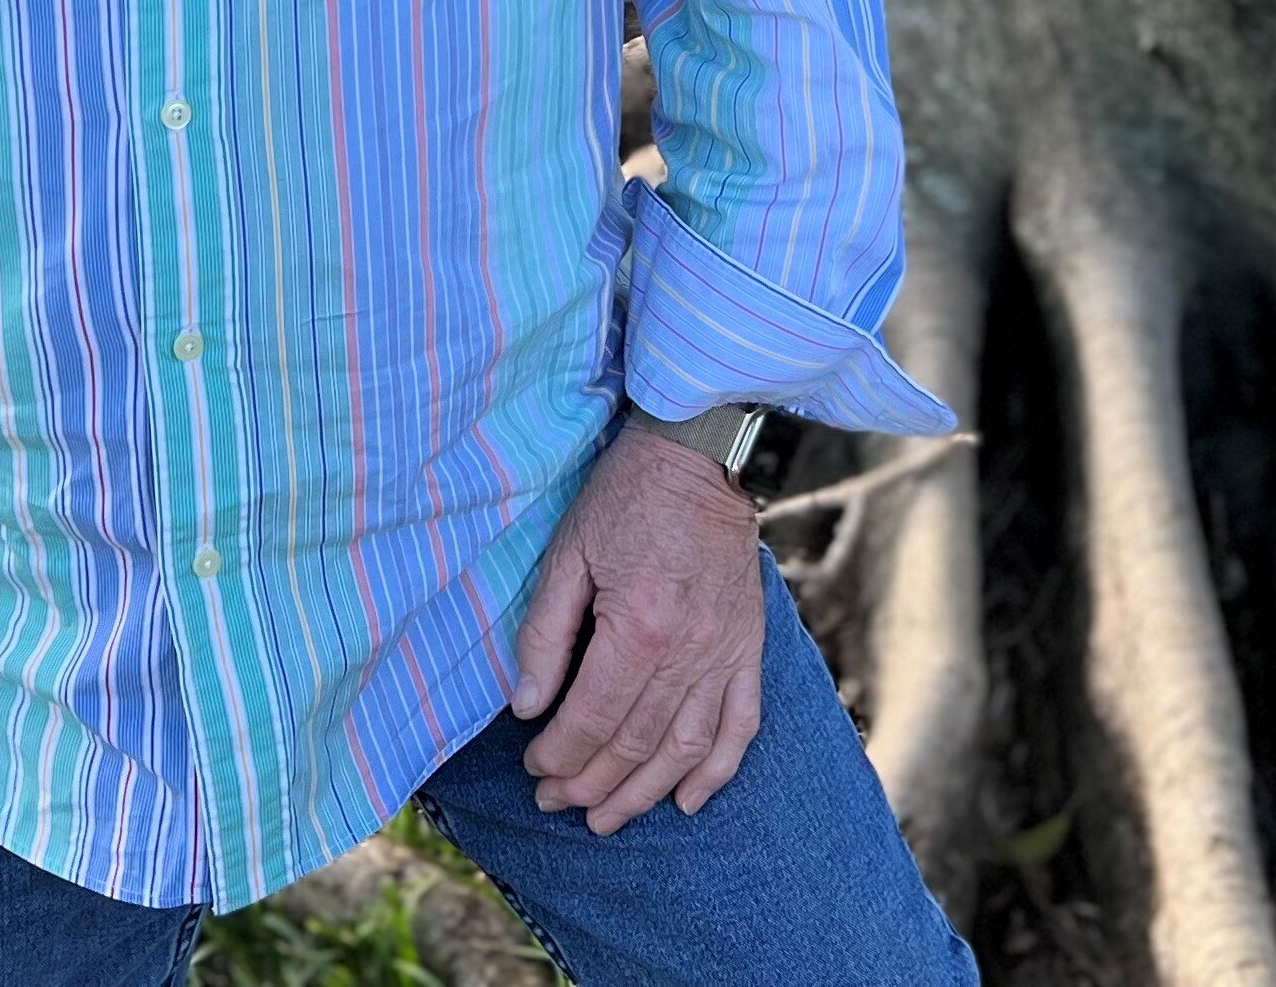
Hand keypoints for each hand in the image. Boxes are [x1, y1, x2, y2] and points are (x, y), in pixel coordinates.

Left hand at [508, 418, 765, 832]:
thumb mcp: (568, 553)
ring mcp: (725, 653)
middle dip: (589, 784)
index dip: (558, 754)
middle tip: (556, 802)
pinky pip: (740, 724)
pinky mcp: (749, 647)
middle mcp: (688, 652)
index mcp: (638, 628)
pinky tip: (687, 801)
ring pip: (685, 749)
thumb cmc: (627, 496)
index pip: (591, 719)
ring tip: (608, 819)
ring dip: (643, 793)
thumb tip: (526, 706)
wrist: (704, 454)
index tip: (533, 766)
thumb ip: (545, 634)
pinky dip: (716, 771)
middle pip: (634, 743)